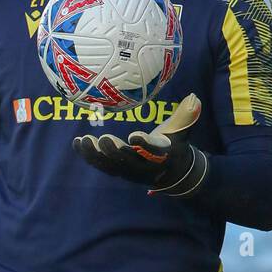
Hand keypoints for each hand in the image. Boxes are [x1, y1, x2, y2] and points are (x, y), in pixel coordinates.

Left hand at [73, 93, 209, 196]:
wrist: (171, 173)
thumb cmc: (175, 145)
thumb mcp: (182, 132)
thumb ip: (186, 116)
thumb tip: (194, 97)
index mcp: (161, 156)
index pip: (153, 151)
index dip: (144, 144)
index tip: (134, 136)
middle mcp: (144, 167)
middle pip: (128, 162)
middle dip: (115, 152)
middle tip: (105, 139)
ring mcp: (129, 171)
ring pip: (111, 166)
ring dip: (96, 155)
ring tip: (84, 141)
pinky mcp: (118, 171)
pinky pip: (101, 165)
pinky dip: (89, 156)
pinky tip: (77, 143)